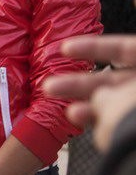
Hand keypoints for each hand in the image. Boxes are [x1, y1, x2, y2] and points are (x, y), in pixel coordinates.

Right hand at [45, 35, 135, 151]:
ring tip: (65, 112)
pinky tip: (84, 127)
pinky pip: (125, 124)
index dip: (92, 47)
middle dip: (81, 84)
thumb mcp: (117, 97)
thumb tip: (100, 98)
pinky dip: (104, 124)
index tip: (63, 50)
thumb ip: (104, 92)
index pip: (125, 49)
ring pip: (119, 105)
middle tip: (50, 87)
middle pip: (119, 79)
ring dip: (89, 107)